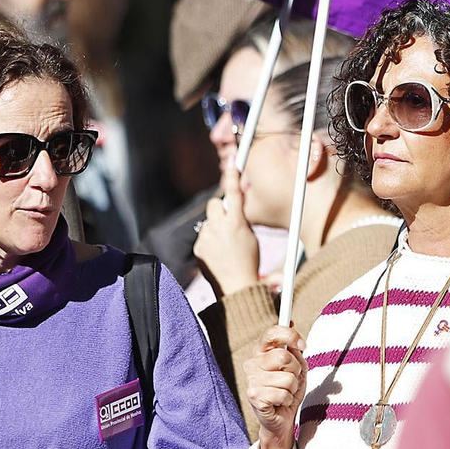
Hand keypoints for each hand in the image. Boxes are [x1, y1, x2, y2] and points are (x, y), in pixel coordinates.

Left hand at [195, 168, 260, 294]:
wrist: (236, 287)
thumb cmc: (248, 261)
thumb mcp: (251, 236)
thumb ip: (240, 220)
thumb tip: (232, 209)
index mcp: (237, 223)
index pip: (233, 192)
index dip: (233, 175)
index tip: (232, 161)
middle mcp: (219, 228)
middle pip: (214, 204)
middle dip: (220, 210)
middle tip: (228, 221)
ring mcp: (206, 238)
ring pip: (208, 222)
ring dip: (215, 228)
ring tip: (224, 246)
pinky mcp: (198, 248)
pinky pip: (203, 236)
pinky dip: (209, 242)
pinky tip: (218, 254)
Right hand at [245, 325, 305, 448]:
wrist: (281, 418)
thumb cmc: (288, 389)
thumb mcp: (296, 366)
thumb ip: (294, 348)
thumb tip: (290, 322)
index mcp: (261, 351)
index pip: (271, 333)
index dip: (290, 335)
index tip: (302, 344)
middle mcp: (252, 363)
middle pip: (283, 356)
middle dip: (296, 369)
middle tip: (293, 378)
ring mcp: (251, 379)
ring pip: (287, 377)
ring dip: (292, 387)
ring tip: (285, 392)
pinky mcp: (254, 396)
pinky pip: (283, 393)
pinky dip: (287, 399)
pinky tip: (279, 402)